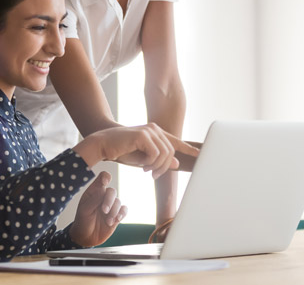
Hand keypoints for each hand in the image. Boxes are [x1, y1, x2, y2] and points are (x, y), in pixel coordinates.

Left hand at [69, 171, 126, 246]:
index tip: (105, 183)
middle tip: (104, 210)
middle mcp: (103, 197)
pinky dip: (122, 213)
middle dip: (109, 200)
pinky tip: (116, 219)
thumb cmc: (82, 221)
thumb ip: (94, 199)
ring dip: (114, 211)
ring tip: (108, 221)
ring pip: (118, 201)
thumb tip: (104, 188)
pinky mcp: (117, 215)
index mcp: (93, 192)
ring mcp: (111, 206)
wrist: (86, 238)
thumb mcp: (85, 210)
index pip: (102, 178)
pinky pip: (124, 210)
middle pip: (112, 191)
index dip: (105, 177)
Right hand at [74, 123, 199, 178]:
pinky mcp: (143, 135)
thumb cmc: (121, 151)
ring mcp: (149, 130)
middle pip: (171, 152)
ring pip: (165, 154)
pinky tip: (142, 166)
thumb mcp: (143, 158)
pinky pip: (155, 154)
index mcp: (155, 132)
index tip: (200, 154)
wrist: (102, 145)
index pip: (176, 141)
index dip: (189, 149)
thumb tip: (176, 163)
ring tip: (146, 171)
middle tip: (152, 175)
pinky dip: (150, 163)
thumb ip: (159, 159)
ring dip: (157, 166)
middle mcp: (154, 129)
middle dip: (164, 167)